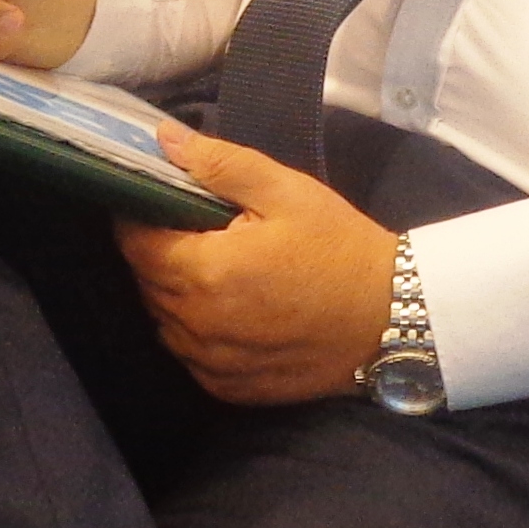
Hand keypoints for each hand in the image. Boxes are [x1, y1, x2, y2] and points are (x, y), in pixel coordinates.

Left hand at [118, 125, 402, 403]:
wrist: (394, 316)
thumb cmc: (340, 247)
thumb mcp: (287, 192)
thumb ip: (221, 164)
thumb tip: (164, 139)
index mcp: (204, 271)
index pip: (134, 243)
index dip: (137, 217)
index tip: (156, 201)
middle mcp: (196, 325)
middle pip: (147, 283)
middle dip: (162, 253)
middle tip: (201, 231)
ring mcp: (209, 363)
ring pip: (165, 322)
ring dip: (178, 295)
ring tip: (221, 271)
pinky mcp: (227, 388)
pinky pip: (191, 355)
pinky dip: (199, 332)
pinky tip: (235, 312)